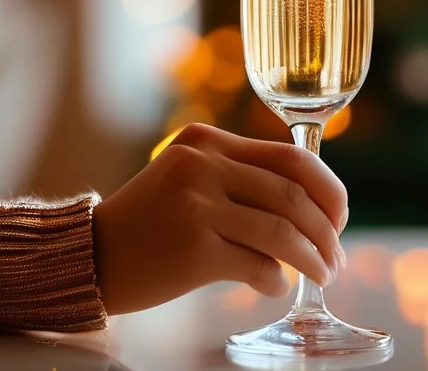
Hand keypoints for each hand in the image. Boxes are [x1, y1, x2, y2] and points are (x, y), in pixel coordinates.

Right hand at [91, 124, 348, 314]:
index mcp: (207, 141)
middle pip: (294, 195)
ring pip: (282, 231)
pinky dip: (277, 280)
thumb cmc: (149, 224)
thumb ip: (241, 178)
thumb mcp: (188, 178)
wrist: (87, 257)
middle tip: (337, 256)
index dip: (329, 189)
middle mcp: (202, 165)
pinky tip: (277, 286)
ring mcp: (196, 205)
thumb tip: (314, 208)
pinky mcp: (192, 249)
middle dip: (328, 231)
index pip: (292, 156)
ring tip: (323, 275)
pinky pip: (258, 265)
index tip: (340, 217)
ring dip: (313, 258)